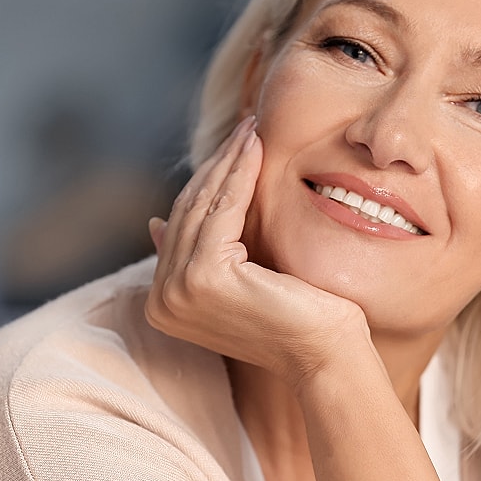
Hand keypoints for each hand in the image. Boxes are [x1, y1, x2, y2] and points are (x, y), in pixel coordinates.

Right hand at [144, 116, 373, 390]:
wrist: (327, 354)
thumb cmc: (294, 318)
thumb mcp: (236, 281)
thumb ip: (197, 254)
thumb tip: (153, 224)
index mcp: (163, 304)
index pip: (182, 225)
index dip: (207, 182)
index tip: (233, 146)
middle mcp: (161, 301)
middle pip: (189, 211)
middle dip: (218, 164)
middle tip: (245, 126)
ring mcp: (178, 291)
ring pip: (204, 204)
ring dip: (230, 160)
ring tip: (252, 127)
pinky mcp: (204, 276)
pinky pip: (223, 208)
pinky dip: (241, 172)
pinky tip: (257, 146)